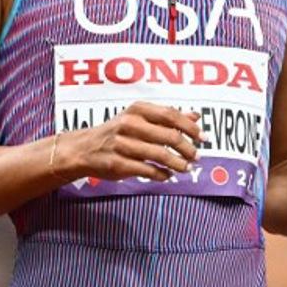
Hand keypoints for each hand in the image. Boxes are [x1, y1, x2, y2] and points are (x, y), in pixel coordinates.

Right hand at [64, 102, 202, 181]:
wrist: (83, 149)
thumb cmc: (117, 132)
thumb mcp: (139, 118)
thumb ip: (167, 117)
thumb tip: (196, 116)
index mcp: (137, 110)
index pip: (171, 115)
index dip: (190, 127)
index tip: (203, 137)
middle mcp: (129, 124)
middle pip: (169, 136)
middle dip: (188, 148)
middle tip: (197, 156)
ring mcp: (122, 144)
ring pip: (160, 155)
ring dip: (178, 163)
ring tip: (187, 168)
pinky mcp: (118, 164)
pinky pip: (147, 170)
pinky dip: (162, 174)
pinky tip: (168, 175)